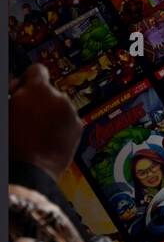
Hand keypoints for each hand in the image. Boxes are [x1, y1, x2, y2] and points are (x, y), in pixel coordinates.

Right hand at [10, 64, 82, 180]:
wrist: (29, 172)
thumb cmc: (12, 145)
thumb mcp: (6, 112)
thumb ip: (14, 94)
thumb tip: (17, 89)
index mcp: (38, 89)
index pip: (37, 70)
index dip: (28, 79)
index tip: (23, 87)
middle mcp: (59, 97)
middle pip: (48, 91)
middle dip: (38, 100)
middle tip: (25, 117)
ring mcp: (71, 113)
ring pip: (59, 107)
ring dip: (50, 114)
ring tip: (36, 132)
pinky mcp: (78, 129)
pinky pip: (68, 121)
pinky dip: (60, 126)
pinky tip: (47, 139)